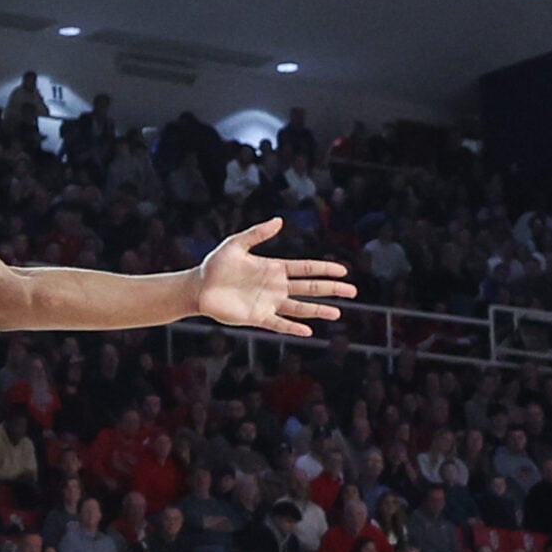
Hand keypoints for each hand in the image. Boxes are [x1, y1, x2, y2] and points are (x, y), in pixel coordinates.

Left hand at [195, 219, 354, 338]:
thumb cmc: (216, 264)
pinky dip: (293, 327)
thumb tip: (279, 221)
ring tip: (338, 313)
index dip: (324, 269)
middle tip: (352, 291)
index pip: (305, 268)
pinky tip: (308, 330)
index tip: (343, 271)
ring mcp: (268, 303)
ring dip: (318, 310)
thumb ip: (257, 233)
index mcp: (274, 268)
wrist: (198, 287)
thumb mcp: (236, 244)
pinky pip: (279, 324)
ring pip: (300, 307)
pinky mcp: (257, 317)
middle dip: (331, 289)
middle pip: (309, 288)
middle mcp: (276, 287)